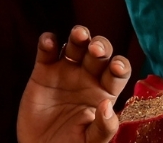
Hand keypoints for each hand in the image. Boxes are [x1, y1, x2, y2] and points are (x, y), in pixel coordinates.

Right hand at [17, 27, 131, 142]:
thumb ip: (104, 128)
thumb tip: (108, 106)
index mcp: (104, 93)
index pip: (118, 72)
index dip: (119, 65)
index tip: (116, 66)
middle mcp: (87, 78)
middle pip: (99, 53)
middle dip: (100, 46)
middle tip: (96, 49)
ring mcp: (65, 72)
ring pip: (75, 46)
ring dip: (78, 36)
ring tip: (79, 35)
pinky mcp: (43, 72)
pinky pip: (46, 52)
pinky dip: (47, 42)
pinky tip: (48, 42)